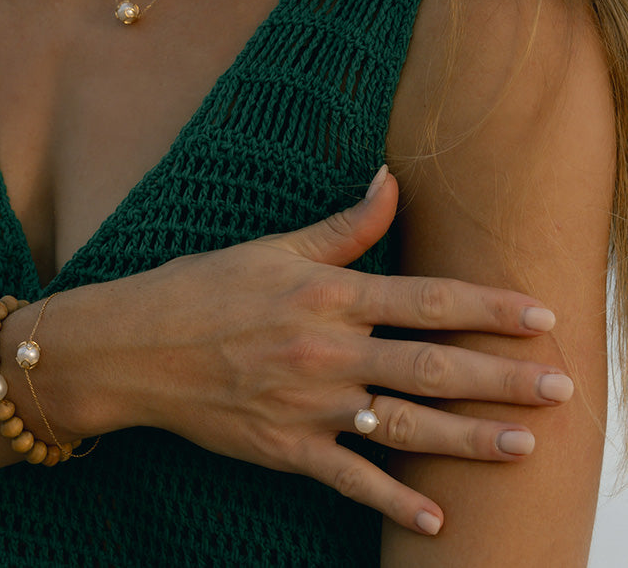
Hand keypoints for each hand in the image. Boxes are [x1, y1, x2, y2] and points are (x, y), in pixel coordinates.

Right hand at [82, 167, 569, 535]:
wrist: (135, 347)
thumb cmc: (202, 287)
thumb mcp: (272, 247)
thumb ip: (343, 224)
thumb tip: (390, 178)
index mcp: (327, 293)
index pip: (427, 298)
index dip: (489, 306)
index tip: (540, 315)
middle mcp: (327, 349)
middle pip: (432, 365)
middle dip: (502, 376)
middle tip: (562, 387)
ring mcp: (308, 403)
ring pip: (405, 424)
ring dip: (470, 437)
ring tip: (524, 446)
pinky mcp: (285, 447)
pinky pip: (350, 479)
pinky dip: (394, 499)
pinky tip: (437, 518)